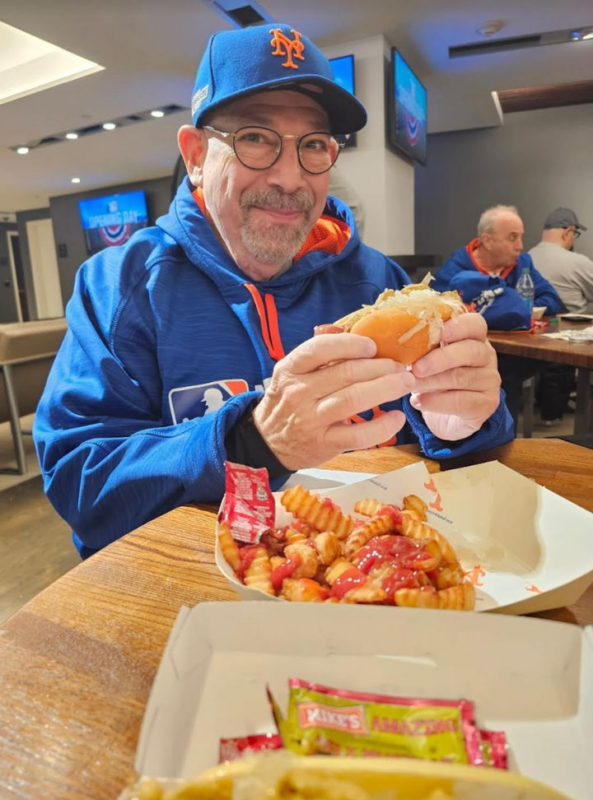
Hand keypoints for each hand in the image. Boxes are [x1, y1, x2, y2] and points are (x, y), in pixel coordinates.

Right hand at [252, 333, 414, 470]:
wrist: (267, 442)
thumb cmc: (287, 402)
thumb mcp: (292, 374)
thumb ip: (319, 358)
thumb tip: (359, 340)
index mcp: (291, 369)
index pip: (320, 348)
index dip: (351, 344)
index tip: (372, 346)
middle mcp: (299, 392)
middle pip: (347, 373)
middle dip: (381, 366)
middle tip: (400, 366)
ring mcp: (311, 420)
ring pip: (354, 399)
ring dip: (387, 388)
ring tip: (405, 384)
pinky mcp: (324, 444)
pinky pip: (358, 434)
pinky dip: (382, 426)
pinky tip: (396, 418)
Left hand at [408, 313, 500, 440]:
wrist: (444, 417)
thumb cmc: (432, 378)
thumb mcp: (426, 357)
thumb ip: (417, 344)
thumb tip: (388, 336)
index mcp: (473, 337)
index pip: (475, 324)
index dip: (459, 326)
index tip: (439, 333)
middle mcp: (486, 356)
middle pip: (470, 351)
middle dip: (440, 358)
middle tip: (416, 367)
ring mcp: (489, 381)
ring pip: (461, 378)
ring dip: (431, 382)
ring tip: (410, 384)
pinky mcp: (486, 404)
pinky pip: (461, 402)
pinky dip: (435, 402)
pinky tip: (417, 401)